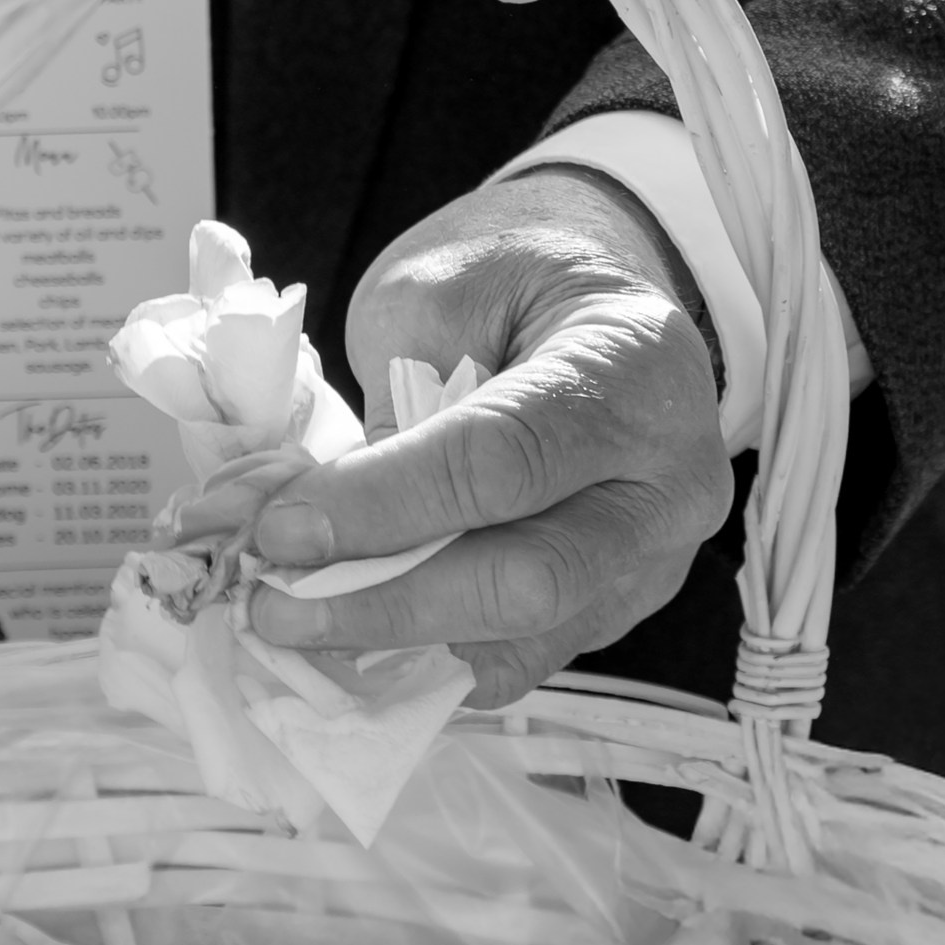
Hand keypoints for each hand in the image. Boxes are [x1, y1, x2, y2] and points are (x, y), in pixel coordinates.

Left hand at [206, 173, 732, 708]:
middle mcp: (670, 476)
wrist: (594, 304)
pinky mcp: (621, 606)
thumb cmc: (512, 284)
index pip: (503, 459)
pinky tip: (354, 641)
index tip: (278, 528)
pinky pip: (524, 659)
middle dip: (386, 602)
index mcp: (632, 366)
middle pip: (529, 578)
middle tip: (274, 600)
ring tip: (297, 621)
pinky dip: (431, 660)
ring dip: (396, 644)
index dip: (382, 505)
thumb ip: (392, 400)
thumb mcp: (438, 294)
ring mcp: (656, 556)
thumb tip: (304, 517)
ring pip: (527, 639)